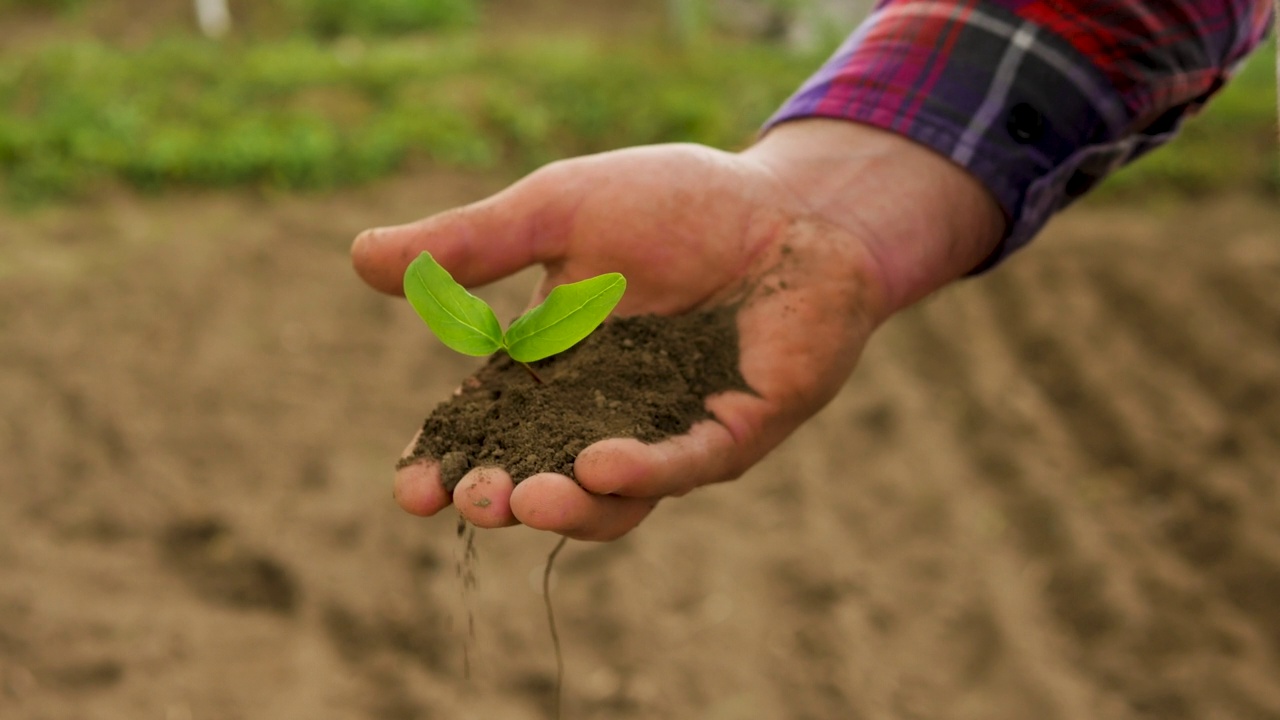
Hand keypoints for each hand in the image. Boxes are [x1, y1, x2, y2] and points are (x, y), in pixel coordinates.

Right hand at [352, 119, 1003, 540]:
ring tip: (525, 499)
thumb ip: (474, 243)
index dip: (446, 465)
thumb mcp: (558, 212)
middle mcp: (605, 415)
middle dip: (502, 498)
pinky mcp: (732, 430)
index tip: (410, 490)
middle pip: (540, 479)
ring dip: (567, 505)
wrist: (786, 203)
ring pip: (613, 498)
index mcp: (553, 371)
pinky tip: (601, 463)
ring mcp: (669, 431)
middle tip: (473, 499)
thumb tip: (360, 258)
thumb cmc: (676, 205)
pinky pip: (684, 464)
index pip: (485, 432)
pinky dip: (643, 470)